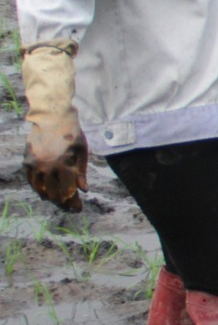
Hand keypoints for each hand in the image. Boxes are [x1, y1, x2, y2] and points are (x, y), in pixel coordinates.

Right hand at [21, 41, 84, 211]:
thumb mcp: (82, 151)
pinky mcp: (27, 160)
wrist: (52, 116)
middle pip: (54, 193)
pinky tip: (43, 192)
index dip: (73, 202)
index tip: (78, 208)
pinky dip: (37, 188)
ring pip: (40, 189)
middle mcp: (48, 167)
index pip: (68, 191)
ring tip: (57, 201)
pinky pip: (31, 180)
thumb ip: (82, 172)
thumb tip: (83, 190)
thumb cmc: (72, 132)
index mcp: (64, 165)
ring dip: (50, 197)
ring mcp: (35, 164)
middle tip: (69, 207)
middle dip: (63, 203)